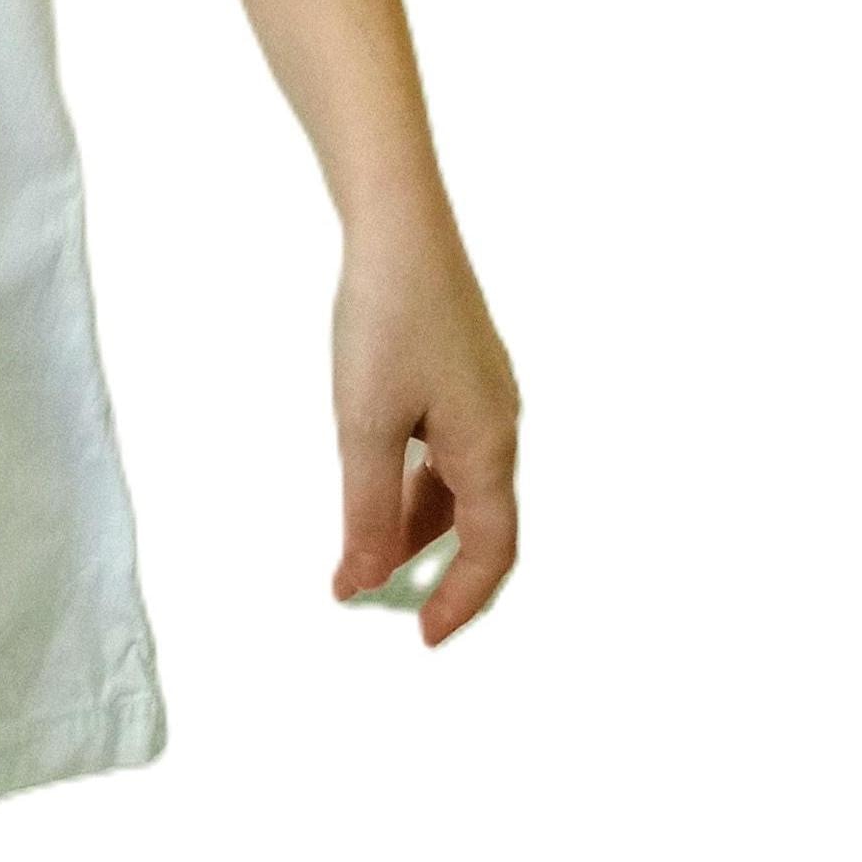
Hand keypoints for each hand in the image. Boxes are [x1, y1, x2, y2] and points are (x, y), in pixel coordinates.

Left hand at [330, 198, 519, 644]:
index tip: (423, 637)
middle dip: (430, 568)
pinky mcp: (461, 371)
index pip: (492, 552)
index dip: (462, 601)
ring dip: (416, 524)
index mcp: (489, 448)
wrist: (399, 224)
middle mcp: (499, 427)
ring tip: (362, 552)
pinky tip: (378, 484)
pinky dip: (416, 479)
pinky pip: (447, 448)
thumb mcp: (366, 423)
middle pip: (477, 523)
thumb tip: (363, 582)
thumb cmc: (385, 318)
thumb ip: (368, 508)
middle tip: (375, 598)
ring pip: (457, 484)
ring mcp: (483, 397)